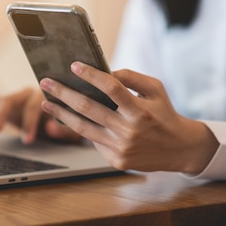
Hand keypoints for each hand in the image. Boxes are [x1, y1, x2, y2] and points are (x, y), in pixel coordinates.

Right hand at [0, 87, 81, 143]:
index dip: (30, 123)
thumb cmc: (68, 122)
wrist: (64, 114)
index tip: (28, 140)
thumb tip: (50, 127)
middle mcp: (25, 93)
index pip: (33, 106)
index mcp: (43, 95)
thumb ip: (62, 129)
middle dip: (2, 115)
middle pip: (10, 99)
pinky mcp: (3, 106)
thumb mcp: (70, 129)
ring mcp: (13, 98)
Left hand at [39, 62, 218, 173]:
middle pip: (88, 108)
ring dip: (60, 114)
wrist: (179, 148)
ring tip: (46, 102)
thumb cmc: (163, 113)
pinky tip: (66, 118)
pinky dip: (80, 128)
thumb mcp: (155, 89)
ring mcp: (121, 148)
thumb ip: (130, 77)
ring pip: (82, 128)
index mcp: (140, 111)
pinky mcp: (116, 160)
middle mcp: (129, 131)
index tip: (74, 65)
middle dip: (63, 93)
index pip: (111, 88)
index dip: (91, 76)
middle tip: (46, 82)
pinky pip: (93, 141)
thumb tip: (104, 70)